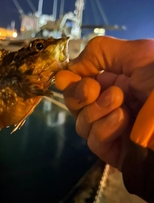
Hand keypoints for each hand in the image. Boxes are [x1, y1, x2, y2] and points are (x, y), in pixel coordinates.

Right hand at [55, 36, 153, 169]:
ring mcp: (111, 129)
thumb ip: (100, 52)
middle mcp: (110, 104)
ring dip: (96, 109)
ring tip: (119, 102)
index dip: (69, 80)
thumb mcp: (137, 53)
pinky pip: (93, 140)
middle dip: (78, 94)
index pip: (80, 82)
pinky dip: (104, 127)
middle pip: (75, 103)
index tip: (66, 77)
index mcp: (115, 82)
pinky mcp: (113, 150)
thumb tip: (71, 68)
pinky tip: (122, 119)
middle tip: (92, 90)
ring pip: (81, 122)